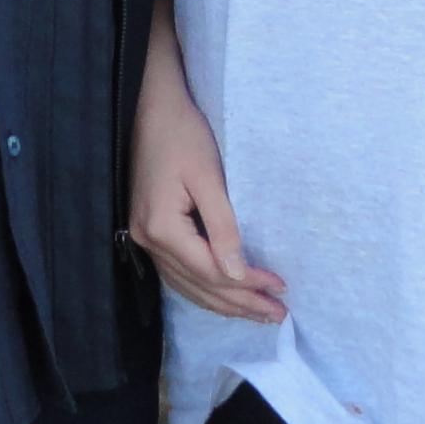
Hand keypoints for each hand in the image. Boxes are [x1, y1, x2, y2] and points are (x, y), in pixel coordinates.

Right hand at [130, 91, 285, 323]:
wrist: (152, 108)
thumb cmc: (184, 135)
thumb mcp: (209, 178)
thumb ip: (223, 228)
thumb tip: (237, 274)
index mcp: (162, 228)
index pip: (211, 271)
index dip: (248, 284)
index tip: (280, 288)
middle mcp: (148, 240)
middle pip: (199, 285)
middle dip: (240, 303)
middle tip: (277, 315)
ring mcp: (144, 238)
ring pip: (187, 285)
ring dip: (223, 302)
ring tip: (257, 313)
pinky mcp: (149, 231)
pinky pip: (178, 273)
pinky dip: (203, 288)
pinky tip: (222, 295)